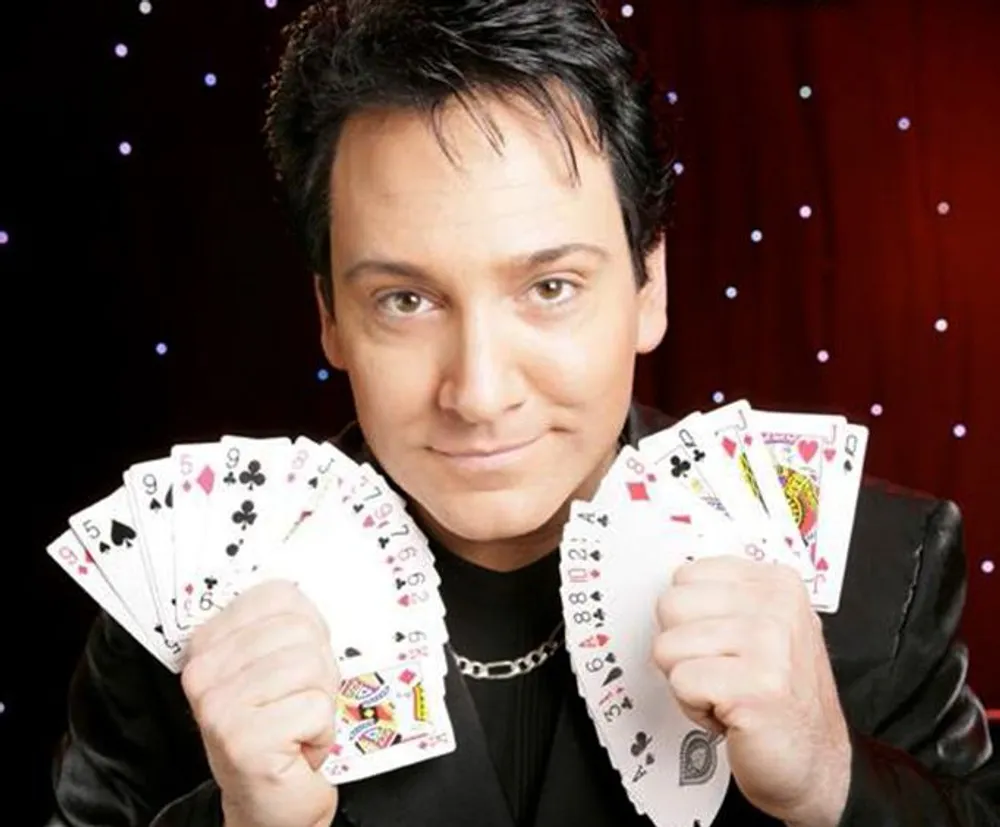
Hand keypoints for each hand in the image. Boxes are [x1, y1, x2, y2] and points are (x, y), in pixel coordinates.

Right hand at [181, 580, 340, 826]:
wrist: (271, 803)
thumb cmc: (280, 730)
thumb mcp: (277, 665)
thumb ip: (286, 625)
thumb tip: (306, 587)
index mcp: (209, 642)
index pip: (280, 597)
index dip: (309, 630)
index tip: (295, 663)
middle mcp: (204, 672)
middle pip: (301, 631)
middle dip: (319, 670)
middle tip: (300, 702)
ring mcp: (219, 706)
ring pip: (312, 667)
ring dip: (320, 703)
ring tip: (298, 724)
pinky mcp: (243, 740)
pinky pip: (315, 708)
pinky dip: (321, 732)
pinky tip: (299, 748)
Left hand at [653, 556, 851, 826]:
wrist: (814, 766)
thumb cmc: (777, 699)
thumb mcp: (760, 629)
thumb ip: (722, 599)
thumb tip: (673, 586)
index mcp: (776, 584)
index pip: (686, 575)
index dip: (689, 619)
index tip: (721, 645)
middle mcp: (778, 606)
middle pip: (670, 605)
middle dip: (682, 648)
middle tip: (721, 673)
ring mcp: (770, 644)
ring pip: (668, 646)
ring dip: (689, 682)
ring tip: (727, 694)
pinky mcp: (756, 686)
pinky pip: (681, 682)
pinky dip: (694, 707)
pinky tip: (730, 714)